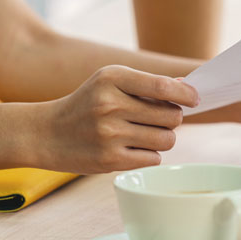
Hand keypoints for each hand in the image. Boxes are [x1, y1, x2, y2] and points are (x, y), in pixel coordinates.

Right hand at [38, 65, 198, 173]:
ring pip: (167, 139)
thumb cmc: (87, 103)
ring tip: (148, 133)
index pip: (164, 86)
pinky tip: (133, 147)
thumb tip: (187, 88)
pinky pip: (153, 158)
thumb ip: (149, 83)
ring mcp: (109, 135)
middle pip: (171, 116)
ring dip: (165, 138)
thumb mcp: (111, 81)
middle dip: (172, 118)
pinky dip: (150, 154)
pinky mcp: (109, 160)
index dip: (186, 95)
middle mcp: (110, 105)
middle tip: (159, 118)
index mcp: (112, 79)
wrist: (45, 133)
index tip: (195, 100)